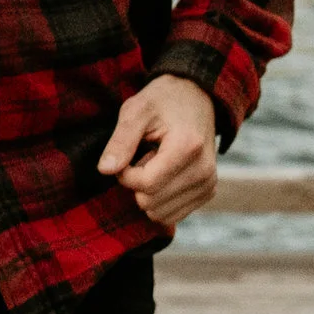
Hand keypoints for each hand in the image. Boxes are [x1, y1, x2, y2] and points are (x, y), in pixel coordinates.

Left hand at [97, 73, 219, 227]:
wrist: (196, 97)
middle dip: (137, 183)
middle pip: (150, 203)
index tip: (125, 155)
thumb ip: (120, 141)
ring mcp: (208, 184)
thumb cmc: (162, 100)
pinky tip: (165, 173)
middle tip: (143, 155)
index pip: (145, 184)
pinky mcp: (207, 192)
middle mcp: (204, 171)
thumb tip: (105, 170)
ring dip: (148, 192)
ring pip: (159, 215)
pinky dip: (160, 199)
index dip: (124, 174)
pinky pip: (171, 215)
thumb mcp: (136, 110)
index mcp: (188, 148)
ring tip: (155, 163)